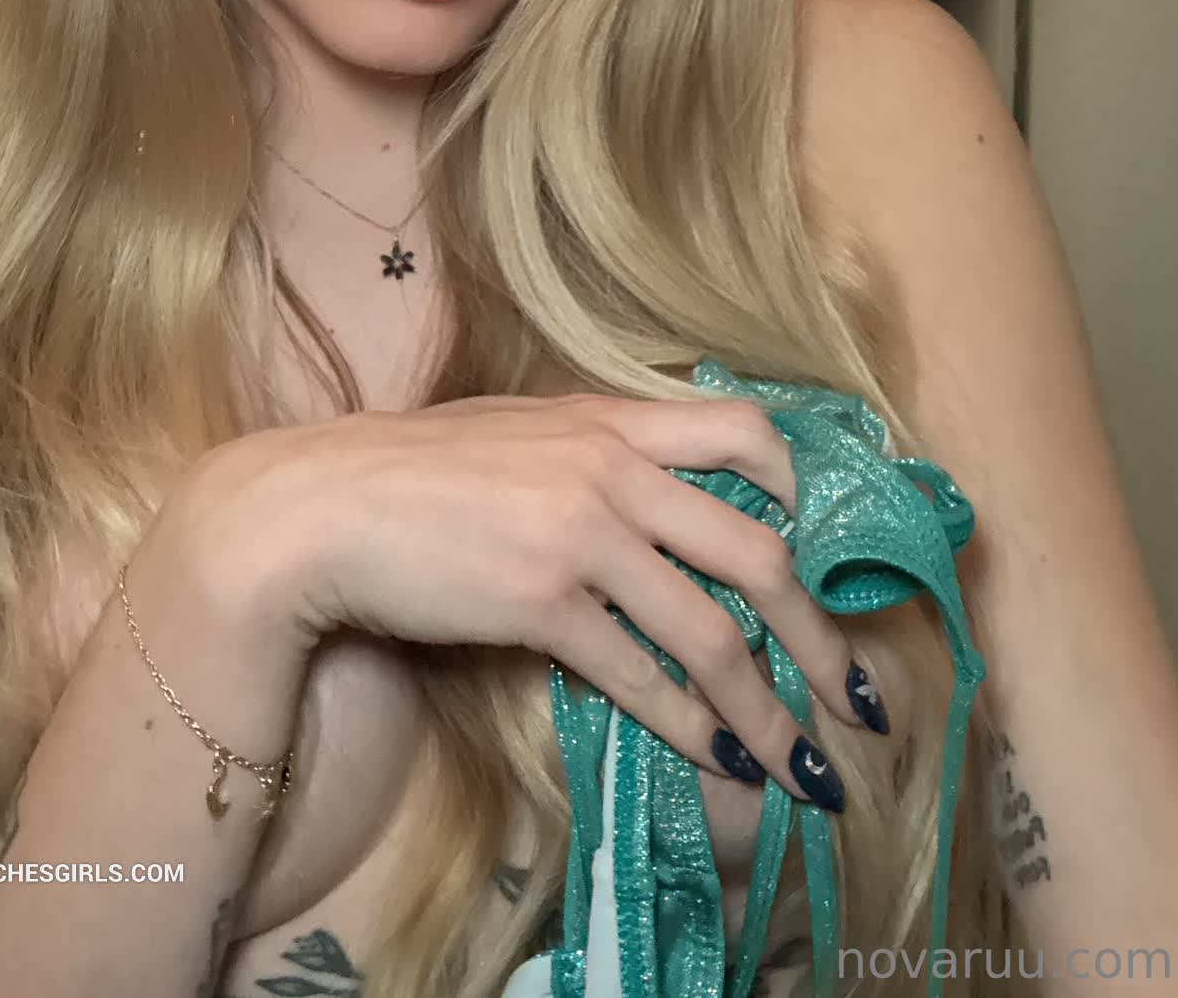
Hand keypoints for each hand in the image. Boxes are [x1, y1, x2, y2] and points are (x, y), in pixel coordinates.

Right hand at [225, 392, 886, 810]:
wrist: (322, 506)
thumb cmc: (413, 469)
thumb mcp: (521, 431)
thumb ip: (594, 450)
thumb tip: (659, 500)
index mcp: (609, 415)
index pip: (746, 429)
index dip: (802, 495)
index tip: (822, 553)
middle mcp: (611, 466)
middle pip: (758, 550)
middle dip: (821, 635)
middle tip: (854, 694)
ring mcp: (580, 534)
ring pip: (713, 631)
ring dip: (769, 708)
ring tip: (799, 762)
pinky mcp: (541, 603)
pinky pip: (641, 674)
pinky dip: (690, 725)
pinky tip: (715, 756)